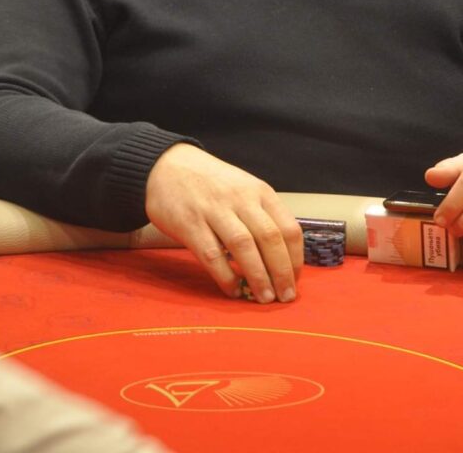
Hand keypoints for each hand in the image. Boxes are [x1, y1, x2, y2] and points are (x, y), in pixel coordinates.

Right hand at [145, 144, 303, 302]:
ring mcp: (214, 210)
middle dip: (281, 272)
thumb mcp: (243, 188)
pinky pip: (213, 255)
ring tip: (264, 298)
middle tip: (285, 296)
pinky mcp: (190, 224)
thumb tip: (282, 257)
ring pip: (244, 247)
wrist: (167, 165)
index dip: (295, 258)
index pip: (288, 228)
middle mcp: (240, 199)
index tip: (295, 279)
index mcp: (259, 191)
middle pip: (270, 238)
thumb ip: (261, 215)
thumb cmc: (211, 183)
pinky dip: (226, 276)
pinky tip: (233, 290)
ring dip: (258, 277)